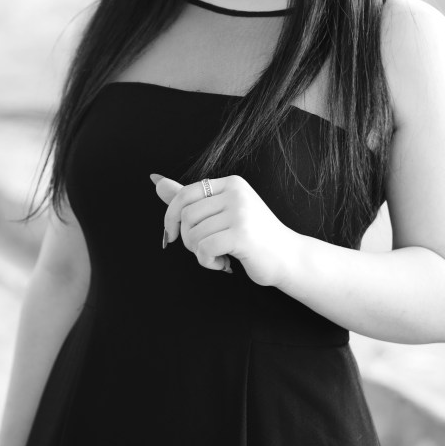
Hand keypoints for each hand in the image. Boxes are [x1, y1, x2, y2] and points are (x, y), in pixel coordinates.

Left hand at [150, 173, 298, 287]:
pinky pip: (204, 249)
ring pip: (193, 234)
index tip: (171, 236)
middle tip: (205, 249)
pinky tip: (224, 264)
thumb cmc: (252, 237)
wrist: (288, 258)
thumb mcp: (220, 213)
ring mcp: (240, 212)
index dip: (170, 217)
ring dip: (199, 253)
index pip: (184, 195)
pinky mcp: (242, 234)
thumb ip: (189, 198)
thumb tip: (155, 181)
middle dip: (187, 239)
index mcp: (230, 183)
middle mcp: (236, 193)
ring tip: (218, 256)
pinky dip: (207, 262)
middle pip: (186, 215)